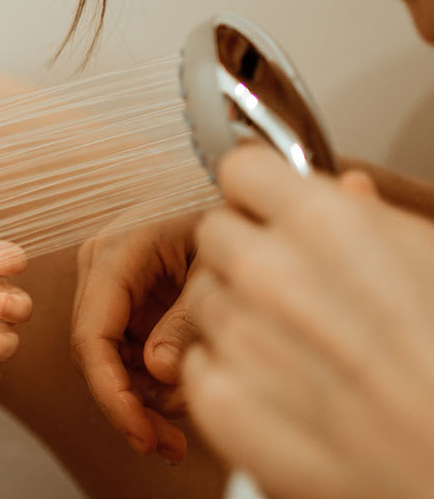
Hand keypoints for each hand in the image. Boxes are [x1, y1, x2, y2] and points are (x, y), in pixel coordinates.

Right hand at [72, 207, 212, 461]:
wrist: (236, 196)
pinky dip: (146, 383)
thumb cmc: (227, 215)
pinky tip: (177, 403)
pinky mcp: (126, 299)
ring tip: (180, 430)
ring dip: (139, 400)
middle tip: (169, 445)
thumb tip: (159, 372)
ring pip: (108, 359)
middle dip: (128, 405)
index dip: (111, 393)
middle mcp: (101, 267)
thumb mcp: (216, 266)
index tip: (140, 432)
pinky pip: (125, 351)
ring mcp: (110, 284)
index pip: (92, 334)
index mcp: (116, 252)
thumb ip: (187, 319)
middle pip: (96, 354)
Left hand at [183, 144, 433, 498]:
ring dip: (235, 316)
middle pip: (213, 233)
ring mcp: (241, 338)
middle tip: (292, 291)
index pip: (241, 168)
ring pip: (200, 298)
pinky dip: (227, 376)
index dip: (258, 192)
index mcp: (325, 224)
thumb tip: (346, 189)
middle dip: (243, 254)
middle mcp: (270, 273)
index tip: (268, 208)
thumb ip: (375, 221)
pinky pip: (196, 364)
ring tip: (300, 350)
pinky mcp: (221, 403)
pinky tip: (283, 392)